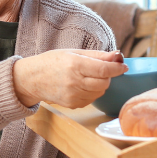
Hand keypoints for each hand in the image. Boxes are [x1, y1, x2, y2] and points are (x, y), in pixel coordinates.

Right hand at [12, 49, 126, 107]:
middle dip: (108, 76)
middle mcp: (74, 82)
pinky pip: (92, 99)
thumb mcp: (74, 52)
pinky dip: (92, 92)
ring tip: (89, 77)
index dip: (117, 68)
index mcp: (75, 65)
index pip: (103, 69)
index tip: (123, 66)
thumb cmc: (52, 62)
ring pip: (100, 92)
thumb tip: (118, 55)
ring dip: (101, 84)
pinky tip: (82, 85)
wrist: (32, 79)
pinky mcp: (73, 105)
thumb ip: (97, 55)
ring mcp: (73, 96)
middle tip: (101, 69)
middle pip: (104, 82)